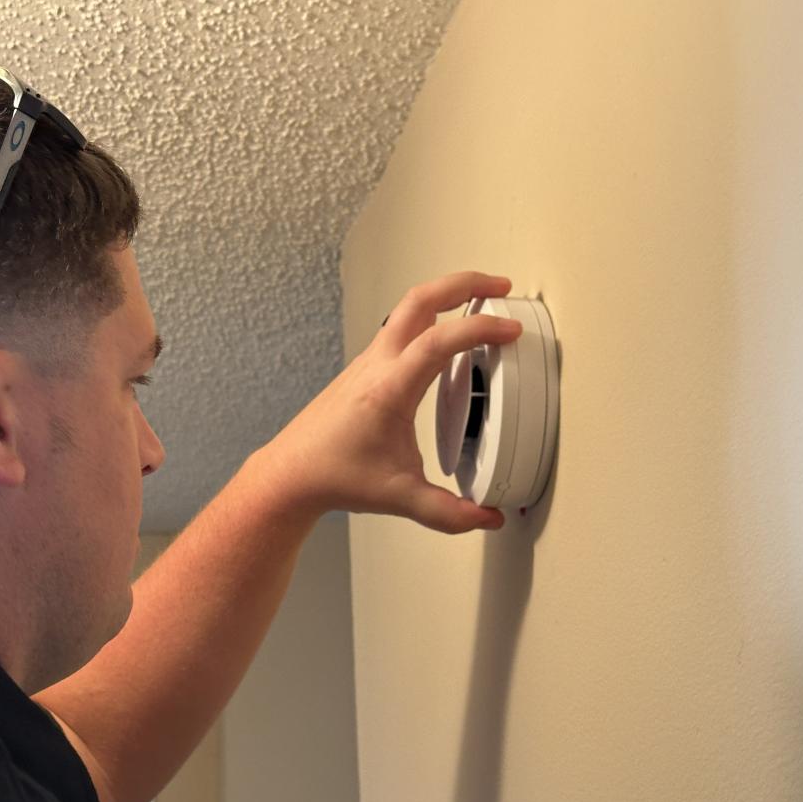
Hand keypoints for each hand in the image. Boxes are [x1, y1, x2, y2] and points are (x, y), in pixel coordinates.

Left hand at [263, 271, 522, 533]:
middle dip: (464, 283)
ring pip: (408, 309)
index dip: (479, 329)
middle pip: (420, 299)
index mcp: (388, 389)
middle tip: (501, 285)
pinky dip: (430, 318)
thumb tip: (488, 518)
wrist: (291, 473)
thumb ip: (447, 513)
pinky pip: (401, 328)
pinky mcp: (365, 368)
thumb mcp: (398, 496)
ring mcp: (368, 362)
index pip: (439, 341)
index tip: (512, 330)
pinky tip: (446, 337)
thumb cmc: (333, 476)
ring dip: (445, 296)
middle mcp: (377, 365)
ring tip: (481, 301)